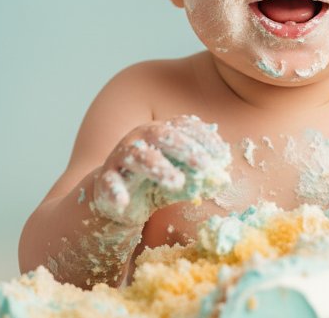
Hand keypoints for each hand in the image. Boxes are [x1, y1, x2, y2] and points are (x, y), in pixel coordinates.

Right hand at [91, 115, 230, 224]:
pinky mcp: (106, 180)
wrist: (116, 196)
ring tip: (177, 182)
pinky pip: (110, 183)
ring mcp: (121, 158)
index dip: (204, 138)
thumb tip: (222, 181)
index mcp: (160, 132)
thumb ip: (198, 178)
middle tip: (206, 166)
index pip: (183, 126)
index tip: (223, 154)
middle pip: (162, 135)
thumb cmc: (153, 183)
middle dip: (186, 149)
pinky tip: (123, 202)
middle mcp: (139, 138)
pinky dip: (115, 192)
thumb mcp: (180, 179)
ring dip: (158, 168)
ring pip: (139, 157)